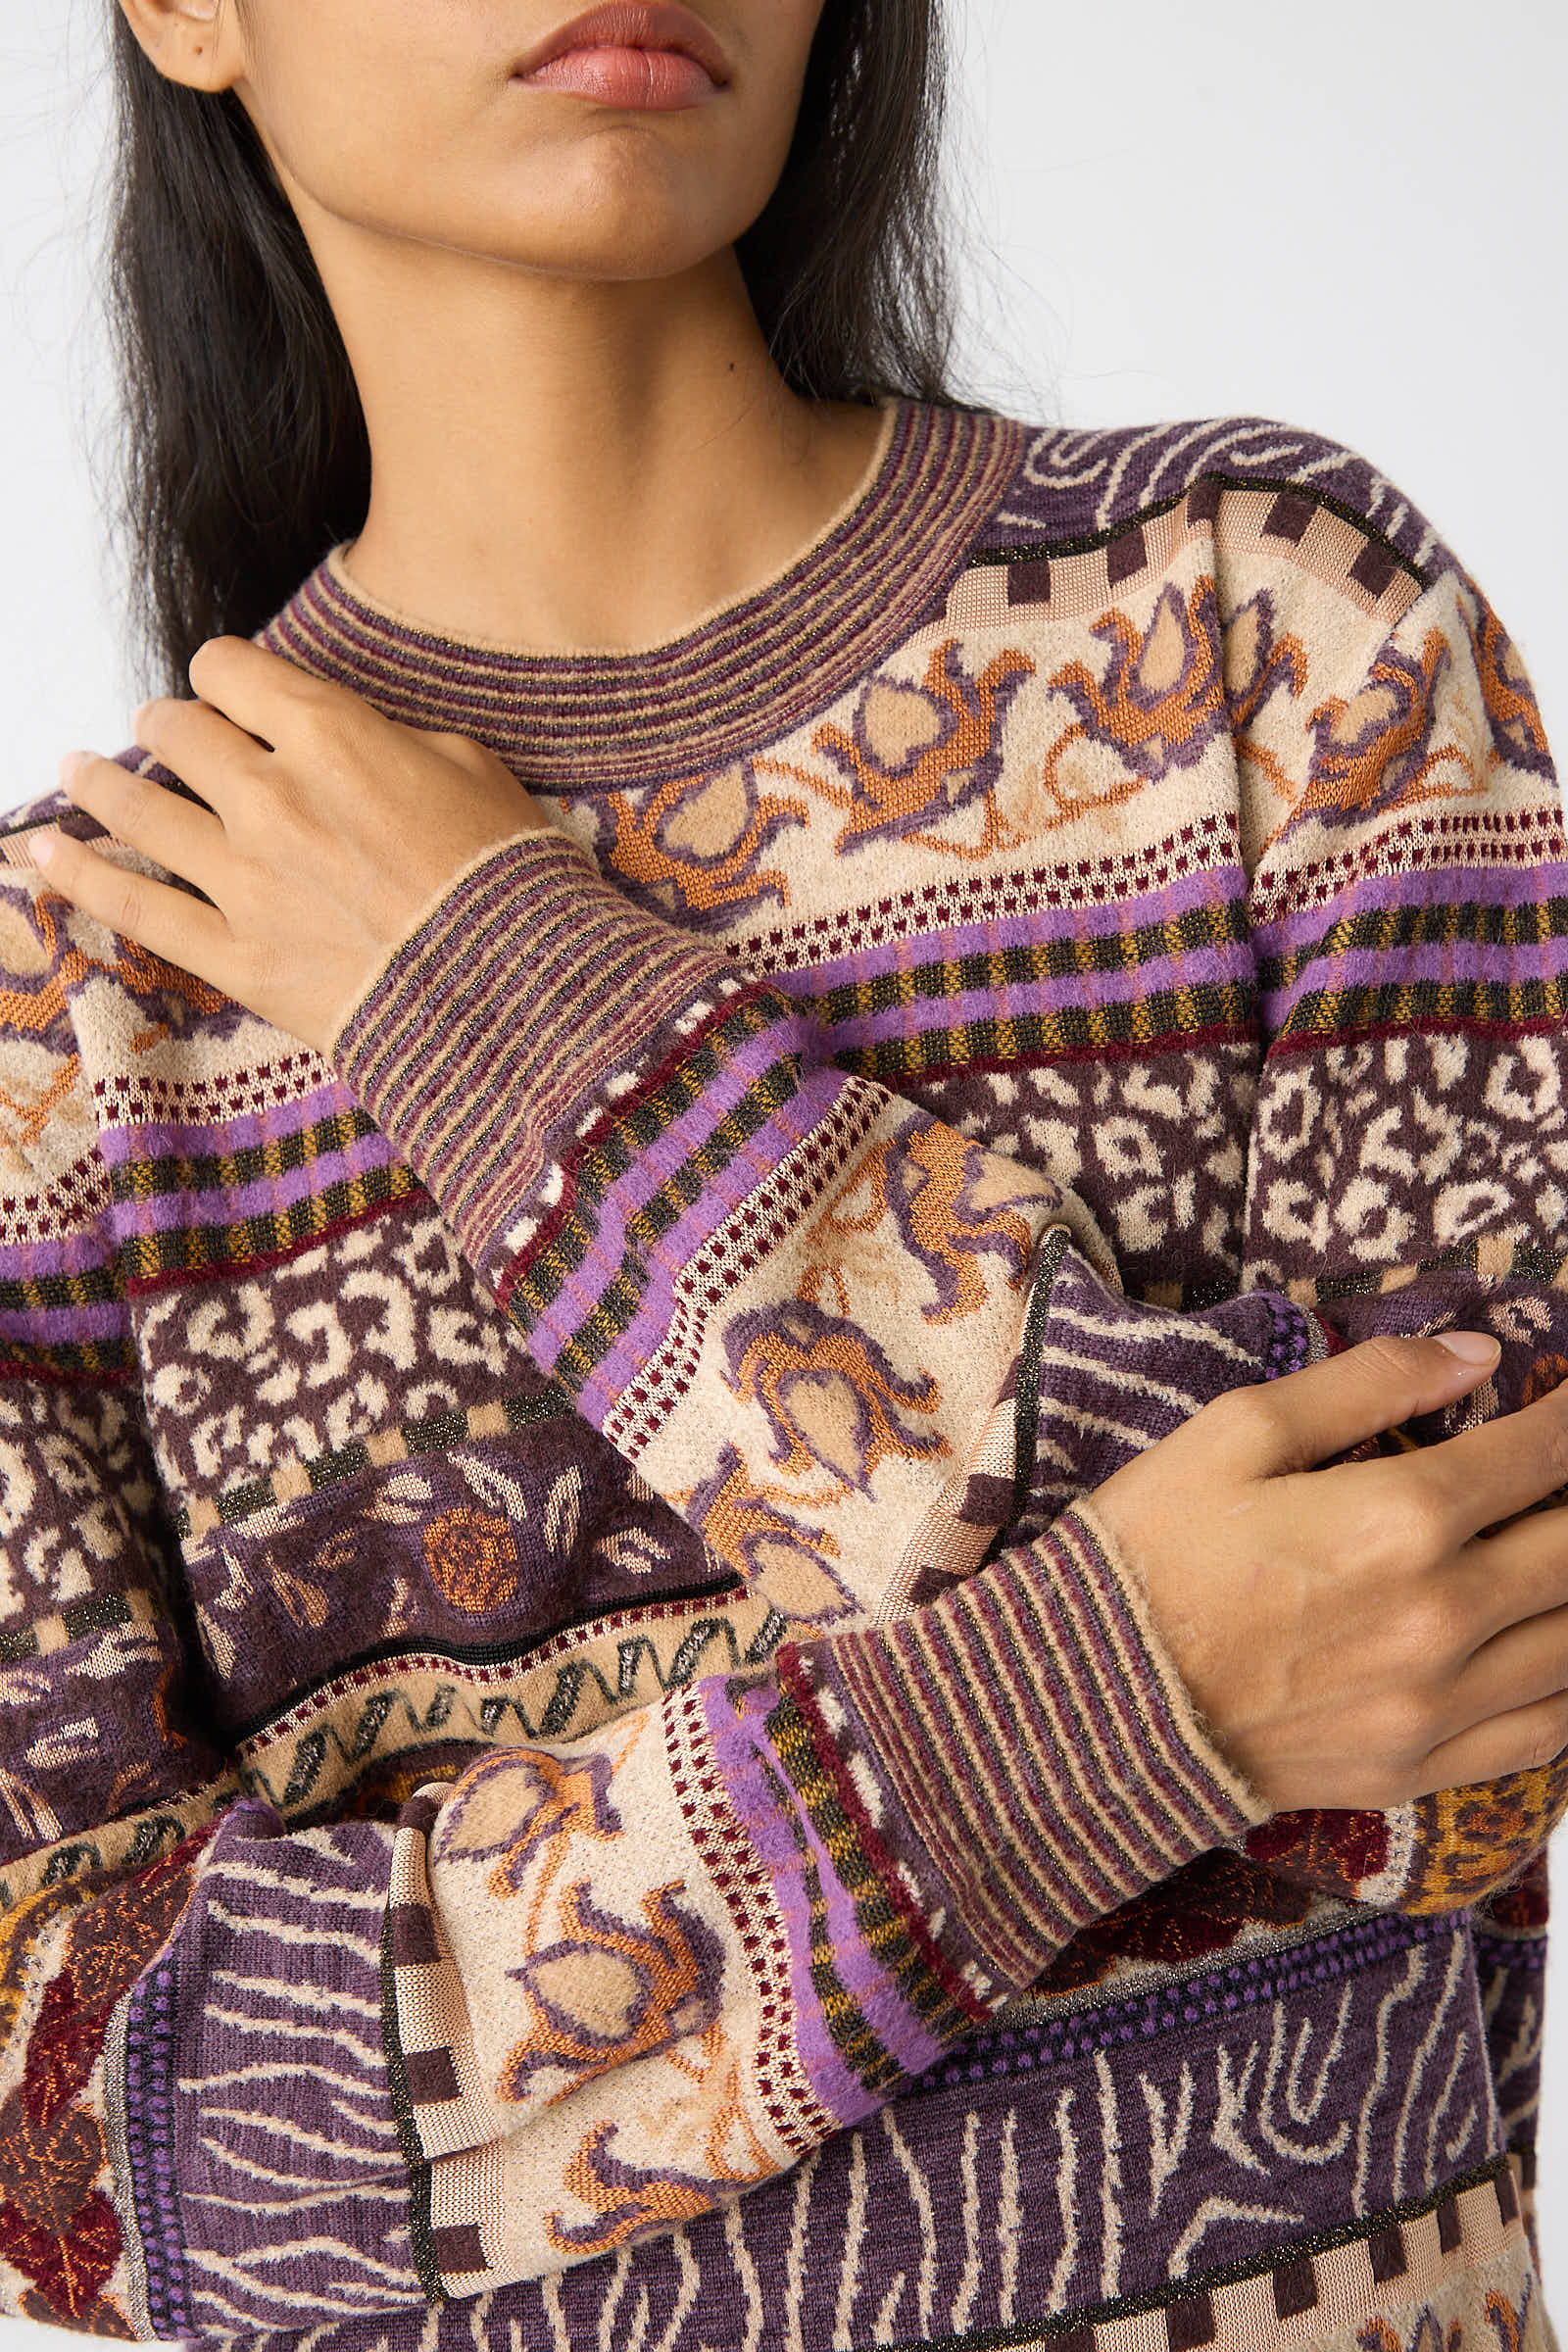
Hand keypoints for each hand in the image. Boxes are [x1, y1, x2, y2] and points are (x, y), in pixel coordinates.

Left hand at [31, 637, 550, 1057]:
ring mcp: (243, 878)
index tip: (228, 688)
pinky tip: (44, 852)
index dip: (225, 674)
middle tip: (169, 733)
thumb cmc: (511, 879)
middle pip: (181, 731)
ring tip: (78, 769)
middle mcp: (270, 794)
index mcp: (330, 734)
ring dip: (102, 782)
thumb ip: (395, 742)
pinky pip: (134, 906)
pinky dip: (79, 875)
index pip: (232, 670)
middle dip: (172, 725)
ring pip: (140, 808)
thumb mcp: (474, 771)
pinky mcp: (236, 955)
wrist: (515, 994)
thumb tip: (358, 741)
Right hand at [1080, 1331, 1567, 1811]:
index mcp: (1399, 1519)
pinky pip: (1547, 1732)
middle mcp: (1440, 1615)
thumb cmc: (1152, 1553)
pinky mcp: (1418, 1767)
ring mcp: (1436, 1703)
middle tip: (1567, 1477)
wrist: (1088, 1702)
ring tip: (1557, 1548)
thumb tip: (1478, 1357)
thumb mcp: (1237, 1432)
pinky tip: (1555, 1645)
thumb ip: (1366, 1383)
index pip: (1543, 1454)